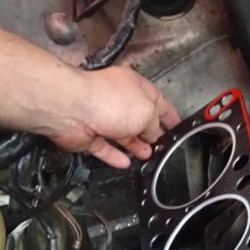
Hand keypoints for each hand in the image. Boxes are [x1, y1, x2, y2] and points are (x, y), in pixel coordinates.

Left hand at [41, 66, 179, 168]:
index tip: (178, 125)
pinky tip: (124, 163)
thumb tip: (153, 135)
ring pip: (121, 134)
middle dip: (151, 132)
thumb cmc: (108, 101)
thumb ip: (154, 125)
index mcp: (134, 86)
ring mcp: (101, 117)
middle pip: (138, 118)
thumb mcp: (146, 112)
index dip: (170, 114)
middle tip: (162, 144)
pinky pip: (104, 148)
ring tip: (146, 155)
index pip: (158, 100)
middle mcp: (117, 100)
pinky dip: (114, 156)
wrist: (72, 109)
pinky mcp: (88, 135)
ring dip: (134, 145)